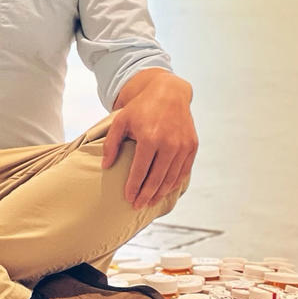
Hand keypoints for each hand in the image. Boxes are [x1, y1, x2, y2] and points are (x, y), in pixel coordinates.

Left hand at [101, 69, 197, 208]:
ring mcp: (183, 146)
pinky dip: (174, 183)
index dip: (133, 187)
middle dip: (146, 195)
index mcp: (150, 138)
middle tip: (137, 206)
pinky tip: (165, 190)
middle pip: (157, 178)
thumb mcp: (121, 121)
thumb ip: (111, 144)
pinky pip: (183, 170)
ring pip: (171, 178)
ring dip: (160, 192)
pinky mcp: (192, 146)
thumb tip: (105, 166)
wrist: (169, 93)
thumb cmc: (141, 108)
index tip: (128, 198)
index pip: (140, 171)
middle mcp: (169, 144)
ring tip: (149, 201)